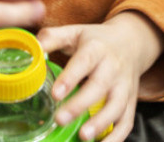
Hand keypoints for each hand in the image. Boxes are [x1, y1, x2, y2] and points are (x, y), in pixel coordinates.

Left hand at [38, 13, 163, 141]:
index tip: (55, 94)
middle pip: (99, 87)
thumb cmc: (96, 41)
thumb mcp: (75, 32)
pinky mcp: (131, 103)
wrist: (131, 43)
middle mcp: (113, 68)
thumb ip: (52, 38)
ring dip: (101, 123)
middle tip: (60, 119)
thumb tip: (31, 48)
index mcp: (96, 49)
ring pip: (116, 106)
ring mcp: (124, 87)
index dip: (70, 78)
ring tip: (83, 136)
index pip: (84, 61)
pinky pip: (127, 122)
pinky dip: (116, 137)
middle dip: (80, 105)